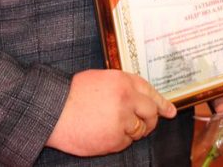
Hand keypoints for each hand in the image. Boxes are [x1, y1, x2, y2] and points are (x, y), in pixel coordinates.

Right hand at [45, 69, 175, 155]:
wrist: (52, 111)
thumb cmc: (71, 95)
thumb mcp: (99, 79)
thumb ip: (121, 86)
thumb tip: (139, 98)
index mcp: (123, 81)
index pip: (150, 91)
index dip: (162, 102)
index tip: (170, 111)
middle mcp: (126, 99)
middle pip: (151, 113)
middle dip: (150, 120)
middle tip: (144, 124)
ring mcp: (121, 120)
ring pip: (139, 130)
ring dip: (132, 131)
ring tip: (114, 126)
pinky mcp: (114, 139)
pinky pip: (125, 143)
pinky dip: (118, 141)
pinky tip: (103, 134)